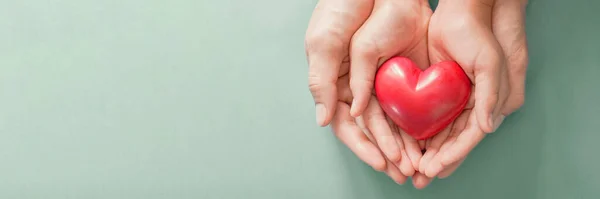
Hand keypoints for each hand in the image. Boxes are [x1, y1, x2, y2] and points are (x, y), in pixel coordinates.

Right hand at [304, 0, 431, 182]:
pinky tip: (430, 139)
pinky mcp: (403, 74)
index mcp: (335, 85)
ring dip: (405, 144)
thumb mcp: (324, 43)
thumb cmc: (339, 10)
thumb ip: (323, 81)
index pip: (348, 126)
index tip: (383, 162)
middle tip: (406, 172)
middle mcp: (358, 89)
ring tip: (420, 164)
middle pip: (373, 130)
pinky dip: (419, 123)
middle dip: (389, 153)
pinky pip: (411, 104)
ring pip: (394, 121)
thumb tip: (323, 120)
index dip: (365, 146)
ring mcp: (381, 83)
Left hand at [411, 0, 528, 187]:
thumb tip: (488, 128)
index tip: (435, 169)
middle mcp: (475, 105)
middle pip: (456, 140)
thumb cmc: (478, 35)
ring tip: (414, 169)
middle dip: (439, 160)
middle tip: (420, 178)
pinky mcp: (440, 91)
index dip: (454, 155)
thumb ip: (490, 96)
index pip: (470, 136)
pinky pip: (431, 117)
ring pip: (443, 133)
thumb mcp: (489, 64)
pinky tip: (411, 145)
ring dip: (430, 151)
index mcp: (490, 102)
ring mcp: (457, 99)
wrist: (460, 12)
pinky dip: (423, 133)